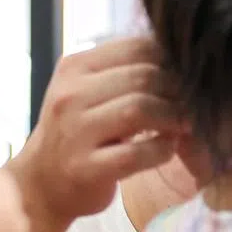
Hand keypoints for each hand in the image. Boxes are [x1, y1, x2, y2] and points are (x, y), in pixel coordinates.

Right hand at [13, 36, 185, 222]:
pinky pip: (136, 153)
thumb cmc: (76, 134)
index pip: (136, 48)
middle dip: (176, 92)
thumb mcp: (87, 92)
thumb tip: (177, 61)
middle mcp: (70, 95)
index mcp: (75, 68)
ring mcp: (75, 132)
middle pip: (143, 77)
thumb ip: (122, 74)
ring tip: (182, 127)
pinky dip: (162, 149)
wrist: (41, 183)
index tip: (183, 82)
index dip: (170, 63)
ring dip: (172, 118)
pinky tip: (167, 149)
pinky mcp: (86, 168)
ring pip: (139, 109)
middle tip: (189, 108)